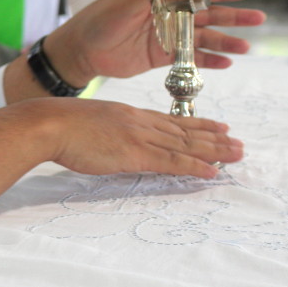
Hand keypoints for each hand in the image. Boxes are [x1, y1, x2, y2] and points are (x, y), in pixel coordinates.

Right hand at [0, 97, 243, 209]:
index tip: (217, 126)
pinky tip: (212, 171)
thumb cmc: (60, 126)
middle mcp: (140, 123)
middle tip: (238, 142)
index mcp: (129, 115)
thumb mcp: (89, 124)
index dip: (197, 123)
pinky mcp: (134, 154)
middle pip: (184, 131)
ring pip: (185, 144)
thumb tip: (111, 143)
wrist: (49, 124)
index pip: (170, 120)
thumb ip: (106, 132)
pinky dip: (194, 166)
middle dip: (214, 137)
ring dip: (214, 151)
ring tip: (236, 154)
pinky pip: (171, 162)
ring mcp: (139, 137)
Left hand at [47, 0, 263, 86]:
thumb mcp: (123, 5)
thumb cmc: (97, 22)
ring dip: (224, 42)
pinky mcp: (161, 57)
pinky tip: (226, 64)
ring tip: (245, 47)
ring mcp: (165, 36)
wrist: (80, 51)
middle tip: (257, 19)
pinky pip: (189, 59)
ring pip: (201, 38)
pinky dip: (207, 61)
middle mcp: (167, 15)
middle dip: (232, 17)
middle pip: (206, 15)